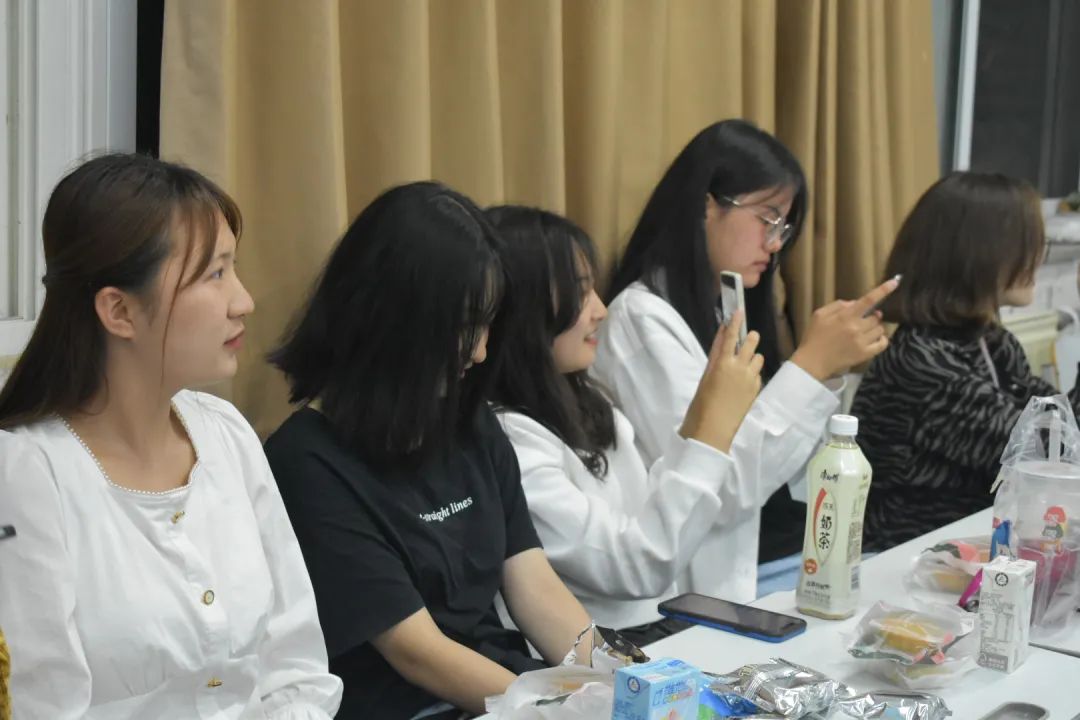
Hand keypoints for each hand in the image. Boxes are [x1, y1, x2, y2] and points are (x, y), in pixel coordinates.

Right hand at [680, 310, 763, 452]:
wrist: (713, 429)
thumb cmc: (701, 404)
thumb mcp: (705, 377)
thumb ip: (715, 357)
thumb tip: (721, 340)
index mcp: (722, 362)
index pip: (730, 336)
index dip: (735, 322)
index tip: (739, 311)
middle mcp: (739, 367)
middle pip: (751, 343)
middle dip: (750, 338)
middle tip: (748, 338)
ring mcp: (750, 378)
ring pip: (758, 358)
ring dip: (753, 357)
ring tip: (745, 365)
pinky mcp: (756, 389)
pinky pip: (758, 374)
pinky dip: (753, 373)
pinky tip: (744, 382)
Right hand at [790, 277, 898, 380]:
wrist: (812, 362)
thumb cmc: (814, 337)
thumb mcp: (819, 315)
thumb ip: (837, 305)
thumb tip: (854, 303)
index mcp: (845, 316)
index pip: (868, 300)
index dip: (883, 290)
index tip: (895, 282)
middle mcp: (856, 328)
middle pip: (876, 316)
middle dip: (872, 316)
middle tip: (864, 319)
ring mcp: (862, 342)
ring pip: (880, 329)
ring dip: (875, 327)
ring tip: (865, 331)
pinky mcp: (865, 354)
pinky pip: (883, 344)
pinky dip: (882, 339)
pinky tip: (875, 338)